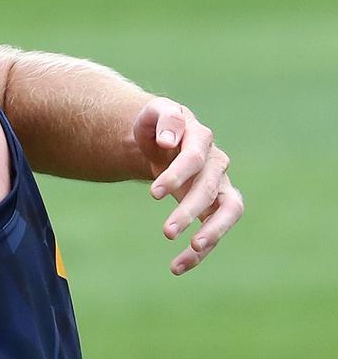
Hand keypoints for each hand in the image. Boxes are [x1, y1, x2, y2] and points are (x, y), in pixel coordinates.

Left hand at [133, 97, 244, 275]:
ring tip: (191, 249)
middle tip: (166, 232)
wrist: (161, 140)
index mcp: (200, 137)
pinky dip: (200, 251)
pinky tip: (177, 267)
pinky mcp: (216, 206)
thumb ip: (163, 120)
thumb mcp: (152, 115)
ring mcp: (220, 185)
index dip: (176, 175)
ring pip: (229, 211)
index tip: (153, 194)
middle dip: (189, 210)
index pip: (195, 158)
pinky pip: (215, 230)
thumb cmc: (156, 128)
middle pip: (210, 188)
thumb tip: (171, 142)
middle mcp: (216, 162)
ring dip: (213, 232)